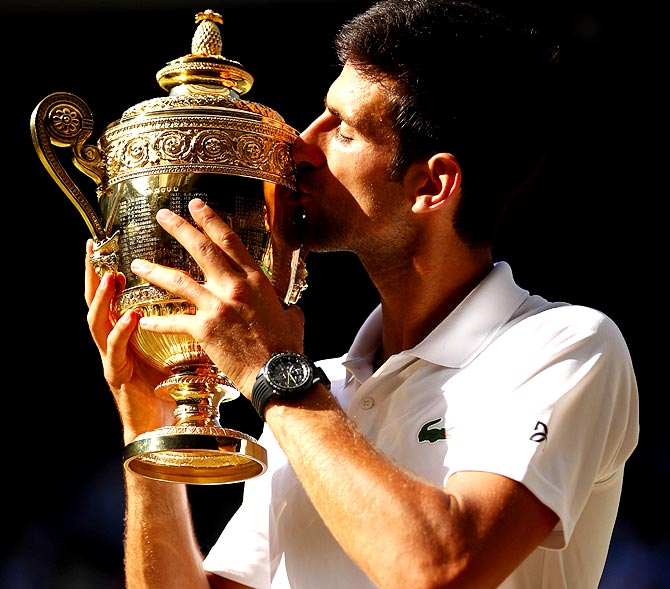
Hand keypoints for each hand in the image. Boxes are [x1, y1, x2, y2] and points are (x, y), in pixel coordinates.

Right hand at [84, 240, 174, 443]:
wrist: (164, 426)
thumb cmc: (171, 387)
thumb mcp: (176, 348)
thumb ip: (184, 323)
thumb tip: (209, 297)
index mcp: (127, 331)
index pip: (115, 294)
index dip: (109, 269)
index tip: (108, 244)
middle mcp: (114, 341)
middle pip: (95, 301)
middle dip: (92, 274)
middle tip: (92, 249)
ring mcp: (112, 357)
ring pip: (96, 322)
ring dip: (103, 298)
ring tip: (111, 277)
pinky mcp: (117, 375)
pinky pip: (115, 349)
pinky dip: (122, 330)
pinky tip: (130, 316)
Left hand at [128, 198, 305, 398]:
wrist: (277, 373)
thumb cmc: (286, 348)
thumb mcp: (292, 318)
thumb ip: (286, 307)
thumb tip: (289, 309)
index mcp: (255, 280)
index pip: (229, 241)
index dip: (211, 220)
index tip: (196, 206)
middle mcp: (234, 287)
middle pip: (202, 250)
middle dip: (180, 228)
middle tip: (162, 215)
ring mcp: (217, 307)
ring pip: (179, 281)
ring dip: (155, 270)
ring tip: (137, 264)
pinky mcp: (204, 330)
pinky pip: (174, 321)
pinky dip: (157, 322)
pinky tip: (143, 320)